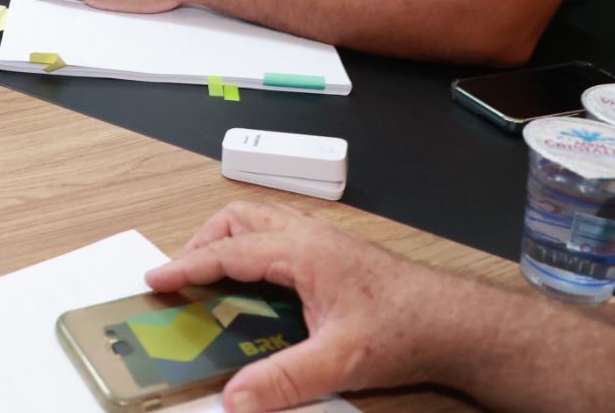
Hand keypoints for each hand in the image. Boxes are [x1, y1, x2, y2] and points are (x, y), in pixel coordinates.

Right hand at [144, 201, 464, 412]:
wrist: (457, 322)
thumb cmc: (409, 327)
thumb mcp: (339, 361)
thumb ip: (283, 380)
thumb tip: (238, 398)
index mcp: (302, 251)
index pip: (227, 251)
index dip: (186, 265)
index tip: (157, 279)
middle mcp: (309, 236)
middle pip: (238, 219)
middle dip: (202, 242)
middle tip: (183, 276)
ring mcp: (324, 241)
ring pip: (259, 221)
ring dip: (229, 241)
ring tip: (213, 275)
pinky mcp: (335, 254)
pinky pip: (279, 235)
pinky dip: (253, 249)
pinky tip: (259, 284)